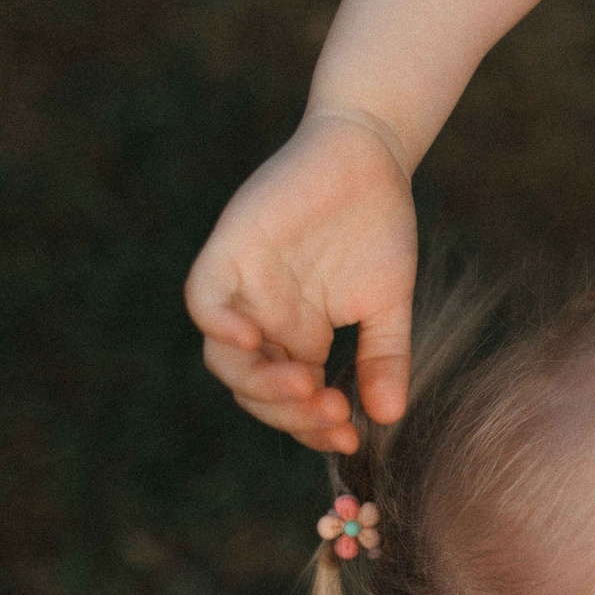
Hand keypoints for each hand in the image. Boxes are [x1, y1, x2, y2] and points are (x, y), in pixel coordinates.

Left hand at [185, 112, 418, 454]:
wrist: (370, 156)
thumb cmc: (379, 226)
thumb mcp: (389, 304)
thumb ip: (384, 358)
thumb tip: (388, 416)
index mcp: (298, 338)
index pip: (291, 402)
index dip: (313, 428)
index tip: (349, 438)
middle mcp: (265, 321)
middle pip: (255, 390)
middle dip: (290, 414)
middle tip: (331, 412)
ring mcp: (244, 290)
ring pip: (226, 359)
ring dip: (259, 384)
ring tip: (304, 387)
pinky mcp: (229, 252)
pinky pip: (204, 300)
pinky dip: (219, 326)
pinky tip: (252, 341)